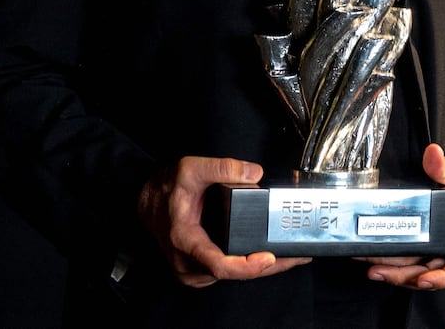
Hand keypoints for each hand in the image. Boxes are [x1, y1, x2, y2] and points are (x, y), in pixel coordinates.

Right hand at [138, 155, 311, 287]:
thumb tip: (254, 173)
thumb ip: (222, 168)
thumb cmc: (166, 187)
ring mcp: (193, 271)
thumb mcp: (191, 168)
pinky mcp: (199, 271)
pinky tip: (268, 255)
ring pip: (233, 276)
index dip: (245, 266)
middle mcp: (188, 263)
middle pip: (233, 274)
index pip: (218, 264)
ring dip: (262, 268)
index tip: (267, 258)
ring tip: (290, 255)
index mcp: (185, 240)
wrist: (146, 200)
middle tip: (298, 256)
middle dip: (269, 267)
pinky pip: (228, 272)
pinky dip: (249, 265)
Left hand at [364, 143, 444, 290]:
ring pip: (420, 269)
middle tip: (379, 270)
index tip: (425, 279)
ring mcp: (444, 251)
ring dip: (396, 272)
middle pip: (432, 272)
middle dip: (405, 276)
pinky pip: (415, 259)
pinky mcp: (432, 247)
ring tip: (371, 266)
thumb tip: (433, 154)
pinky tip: (378, 258)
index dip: (444, 278)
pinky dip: (398, 262)